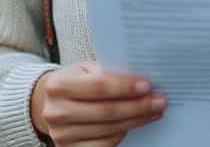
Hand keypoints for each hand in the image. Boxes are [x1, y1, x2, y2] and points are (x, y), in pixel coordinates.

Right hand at [31, 62, 164, 145]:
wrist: (49, 104)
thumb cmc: (74, 83)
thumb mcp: (84, 70)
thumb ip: (106, 72)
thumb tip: (140, 78)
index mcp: (59, 85)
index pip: (99, 87)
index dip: (125, 87)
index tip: (147, 86)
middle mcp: (56, 112)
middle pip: (107, 111)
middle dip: (138, 106)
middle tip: (159, 101)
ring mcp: (61, 134)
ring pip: (108, 130)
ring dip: (136, 121)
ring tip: (153, 112)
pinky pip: (103, 145)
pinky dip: (121, 135)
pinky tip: (133, 125)